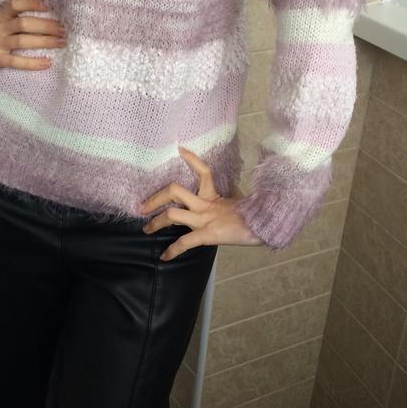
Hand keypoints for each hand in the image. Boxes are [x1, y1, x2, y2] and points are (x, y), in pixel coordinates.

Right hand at [0, 0, 66, 75]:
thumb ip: (1, 6)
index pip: (18, 3)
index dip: (35, 2)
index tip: (51, 6)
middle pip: (27, 23)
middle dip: (48, 25)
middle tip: (65, 29)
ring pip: (25, 41)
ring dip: (46, 42)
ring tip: (62, 43)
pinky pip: (16, 62)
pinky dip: (32, 63)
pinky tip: (47, 63)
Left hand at [139, 146, 262, 259]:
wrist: (265, 228)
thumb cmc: (253, 217)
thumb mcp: (238, 203)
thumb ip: (228, 196)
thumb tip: (228, 192)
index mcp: (214, 195)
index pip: (203, 170)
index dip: (191, 159)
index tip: (180, 150)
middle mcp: (206, 204)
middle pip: (175, 191)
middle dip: (155, 198)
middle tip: (141, 206)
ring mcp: (206, 219)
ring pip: (173, 214)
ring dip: (156, 222)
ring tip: (146, 228)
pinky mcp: (208, 235)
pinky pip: (185, 242)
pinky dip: (173, 250)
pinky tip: (164, 257)